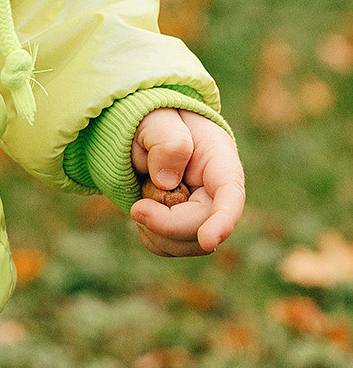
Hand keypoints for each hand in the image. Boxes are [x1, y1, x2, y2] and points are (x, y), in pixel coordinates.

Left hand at [130, 110, 244, 257]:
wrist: (145, 132)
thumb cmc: (156, 121)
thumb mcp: (158, 120)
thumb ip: (167, 142)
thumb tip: (166, 182)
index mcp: (220, 161)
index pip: (230, 194)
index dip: (223, 221)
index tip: (207, 240)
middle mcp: (217, 193)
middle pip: (203, 226)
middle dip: (167, 225)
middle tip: (137, 208)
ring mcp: (202, 214)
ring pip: (189, 244)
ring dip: (156, 231)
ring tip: (141, 201)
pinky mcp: (184, 228)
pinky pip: (169, 247)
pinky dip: (151, 237)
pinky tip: (144, 213)